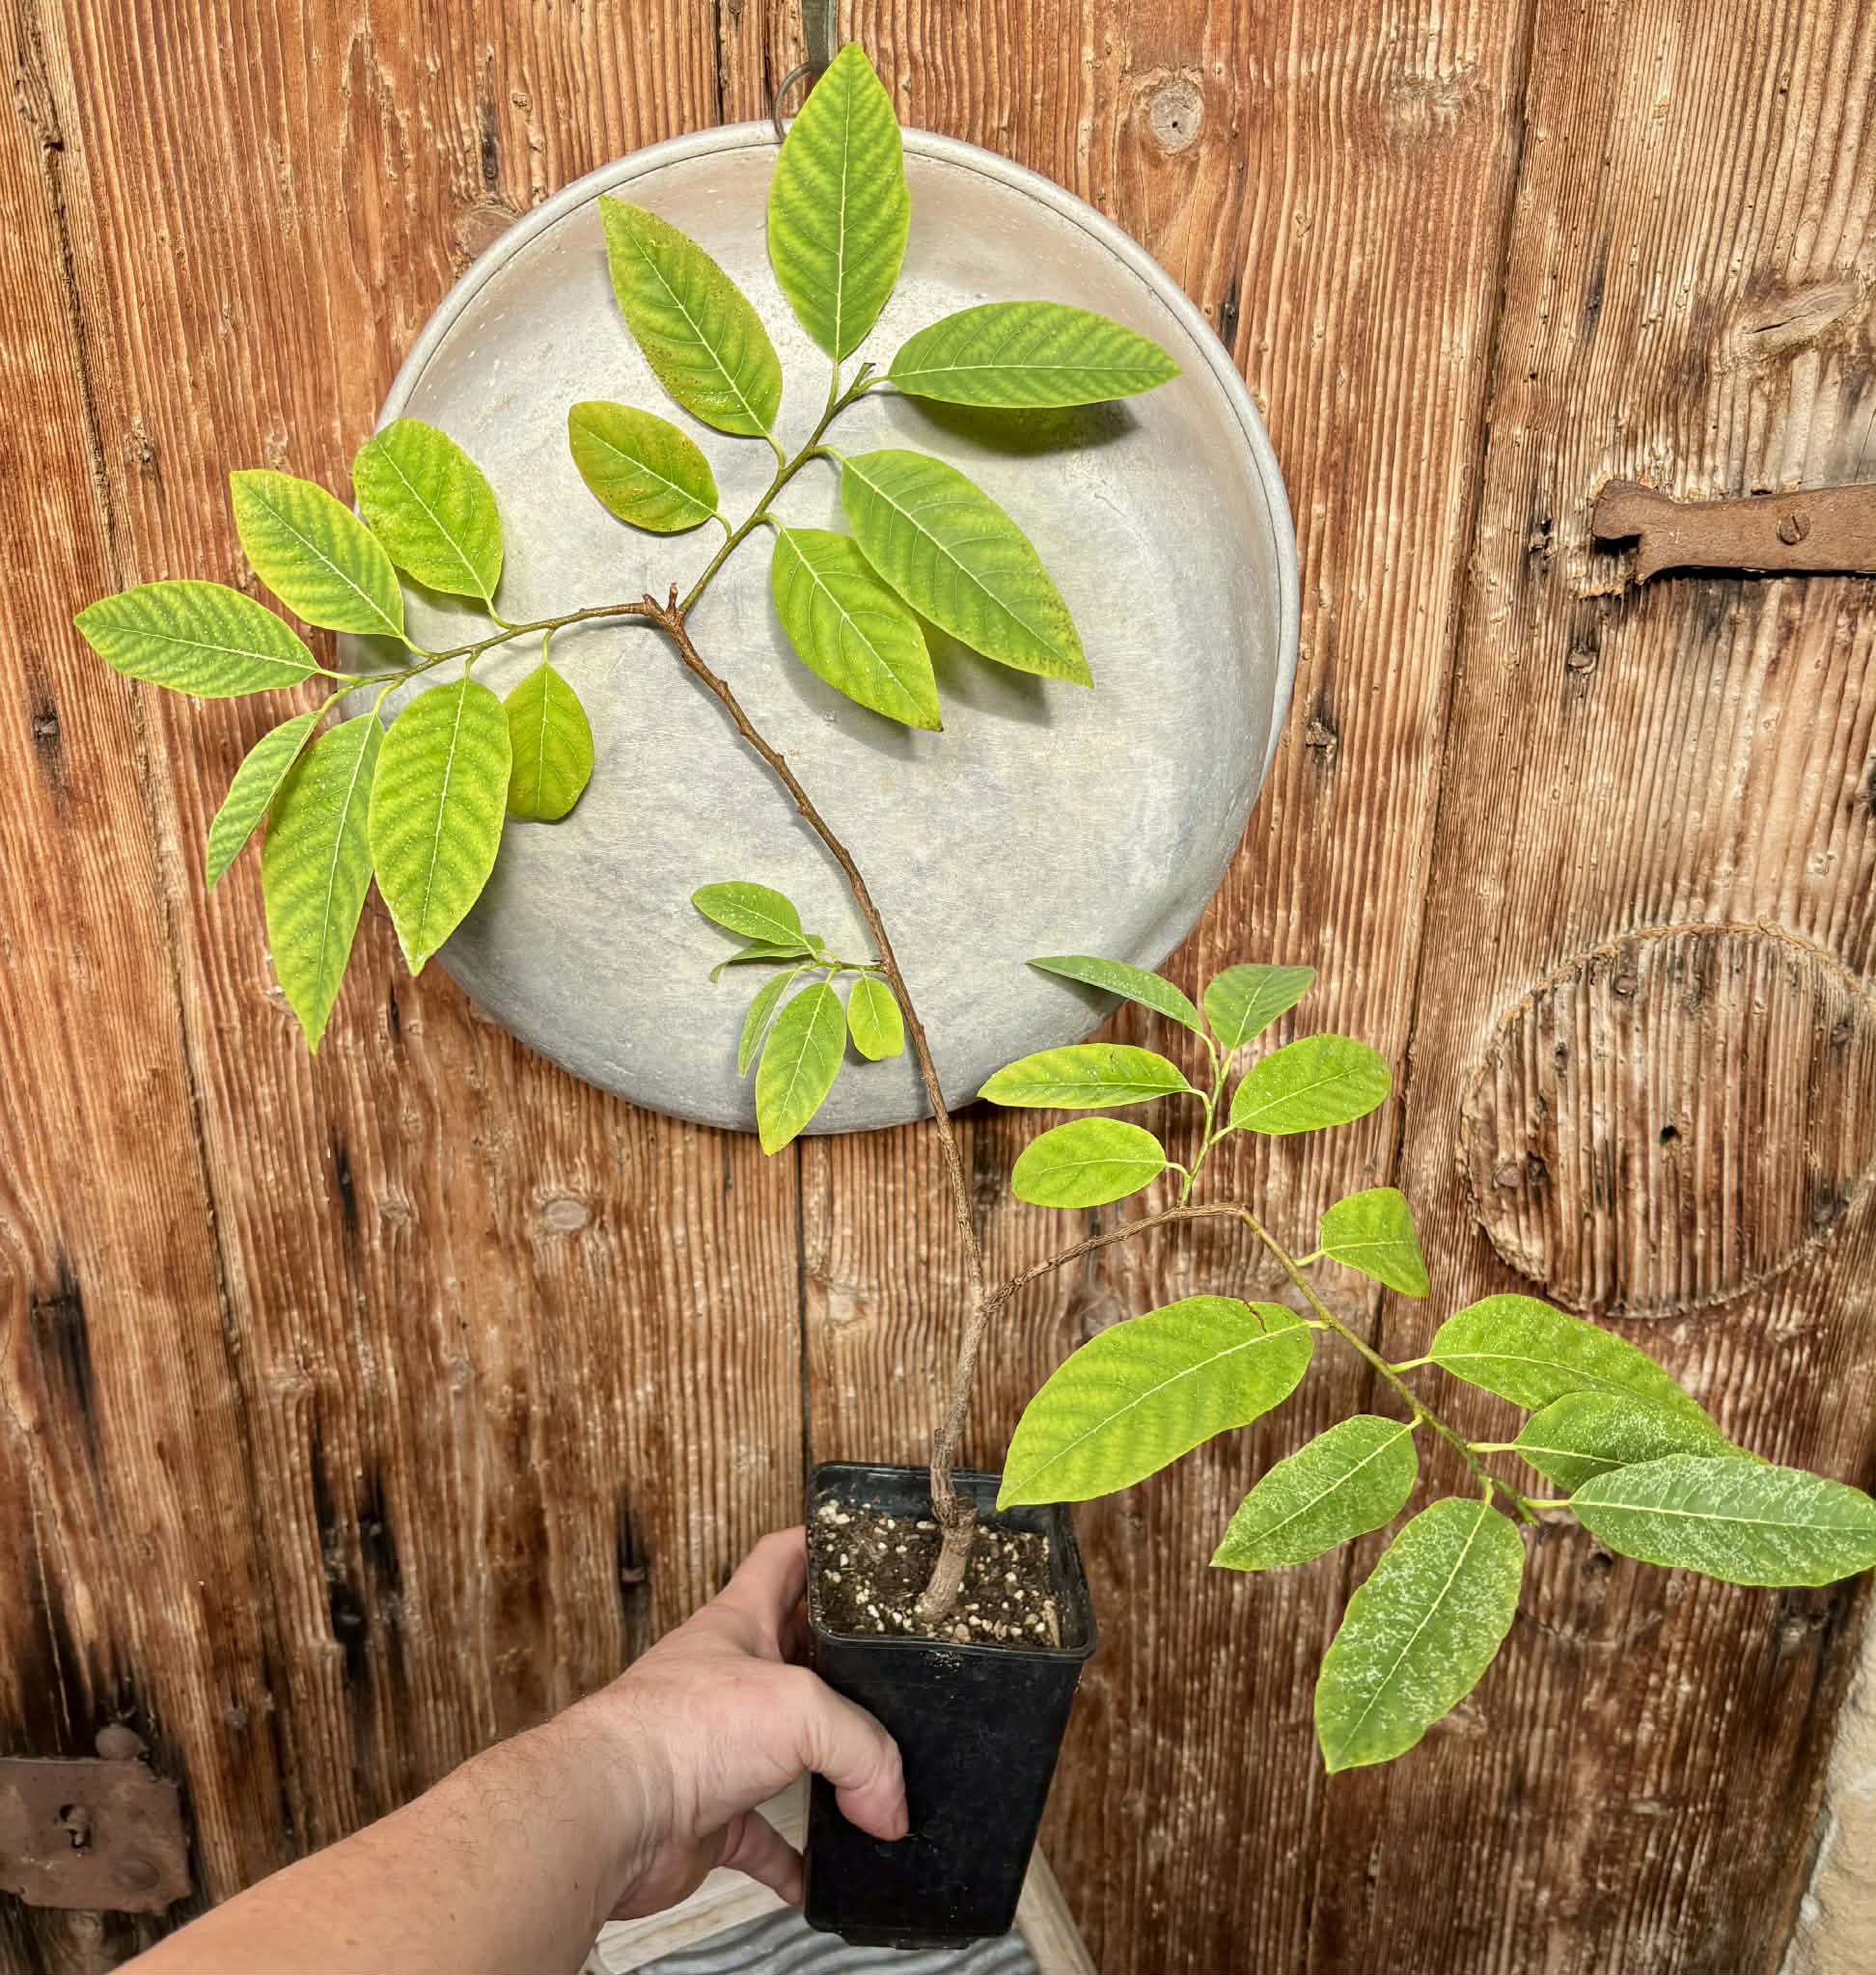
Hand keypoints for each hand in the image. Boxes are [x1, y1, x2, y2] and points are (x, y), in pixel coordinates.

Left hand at [579, 1527, 906, 1917]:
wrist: (612, 1815)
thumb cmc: (681, 1728)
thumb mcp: (799, 1706)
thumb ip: (863, 1748)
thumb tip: (890, 1808)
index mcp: (740, 1622)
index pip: (783, 1559)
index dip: (821, 1544)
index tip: (866, 1549)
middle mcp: (729, 1678)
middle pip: (795, 1657)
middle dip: (840, 1667)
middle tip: (895, 1677)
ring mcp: (718, 1748)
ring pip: (786, 1751)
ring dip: (828, 1768)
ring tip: (877, 1781)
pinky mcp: (710, 1817)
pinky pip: (765, 1840)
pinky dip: (797, 1861)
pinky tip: (827, 1878)